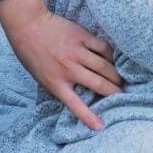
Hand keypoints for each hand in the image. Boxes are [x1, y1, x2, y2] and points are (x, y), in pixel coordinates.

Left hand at [0, 0, 121, 130]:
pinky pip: (103, 48)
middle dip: (114, 91)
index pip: (75, 105)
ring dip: (116, 74)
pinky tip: (114, 59)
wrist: (28, 25)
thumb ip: (59, 86)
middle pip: (99, 84)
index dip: (89, 117)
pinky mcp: (82, 37)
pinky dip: (111, 55)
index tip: (101, 127)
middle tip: (123, 95)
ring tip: (122, 79)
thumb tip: (79, 93)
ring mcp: (76, 52)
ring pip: (104, 66)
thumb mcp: (41, 77)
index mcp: (56, 83)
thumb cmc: (31, 53)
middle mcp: (68, 69)